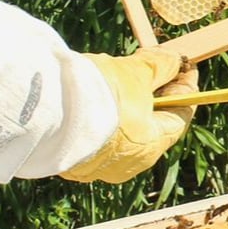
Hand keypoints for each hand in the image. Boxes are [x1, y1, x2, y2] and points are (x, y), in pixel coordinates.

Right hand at [60, 49, 197, 184]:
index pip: (180, 116)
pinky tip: (92, 97)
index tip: (183, 67)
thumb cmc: (97, 93)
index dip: (184, 89)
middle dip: (152, 94)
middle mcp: (129, 164)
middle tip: (151, 66)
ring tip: (116, 78)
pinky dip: (100, 118)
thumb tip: (175, 62)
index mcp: (151, 145)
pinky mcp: (73, 162)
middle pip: (150, 125)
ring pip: (121, 131)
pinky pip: (95, 138)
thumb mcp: (133, 72)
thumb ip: (158, 67)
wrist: (43, 110)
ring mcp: (99, 166)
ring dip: (124, 106)